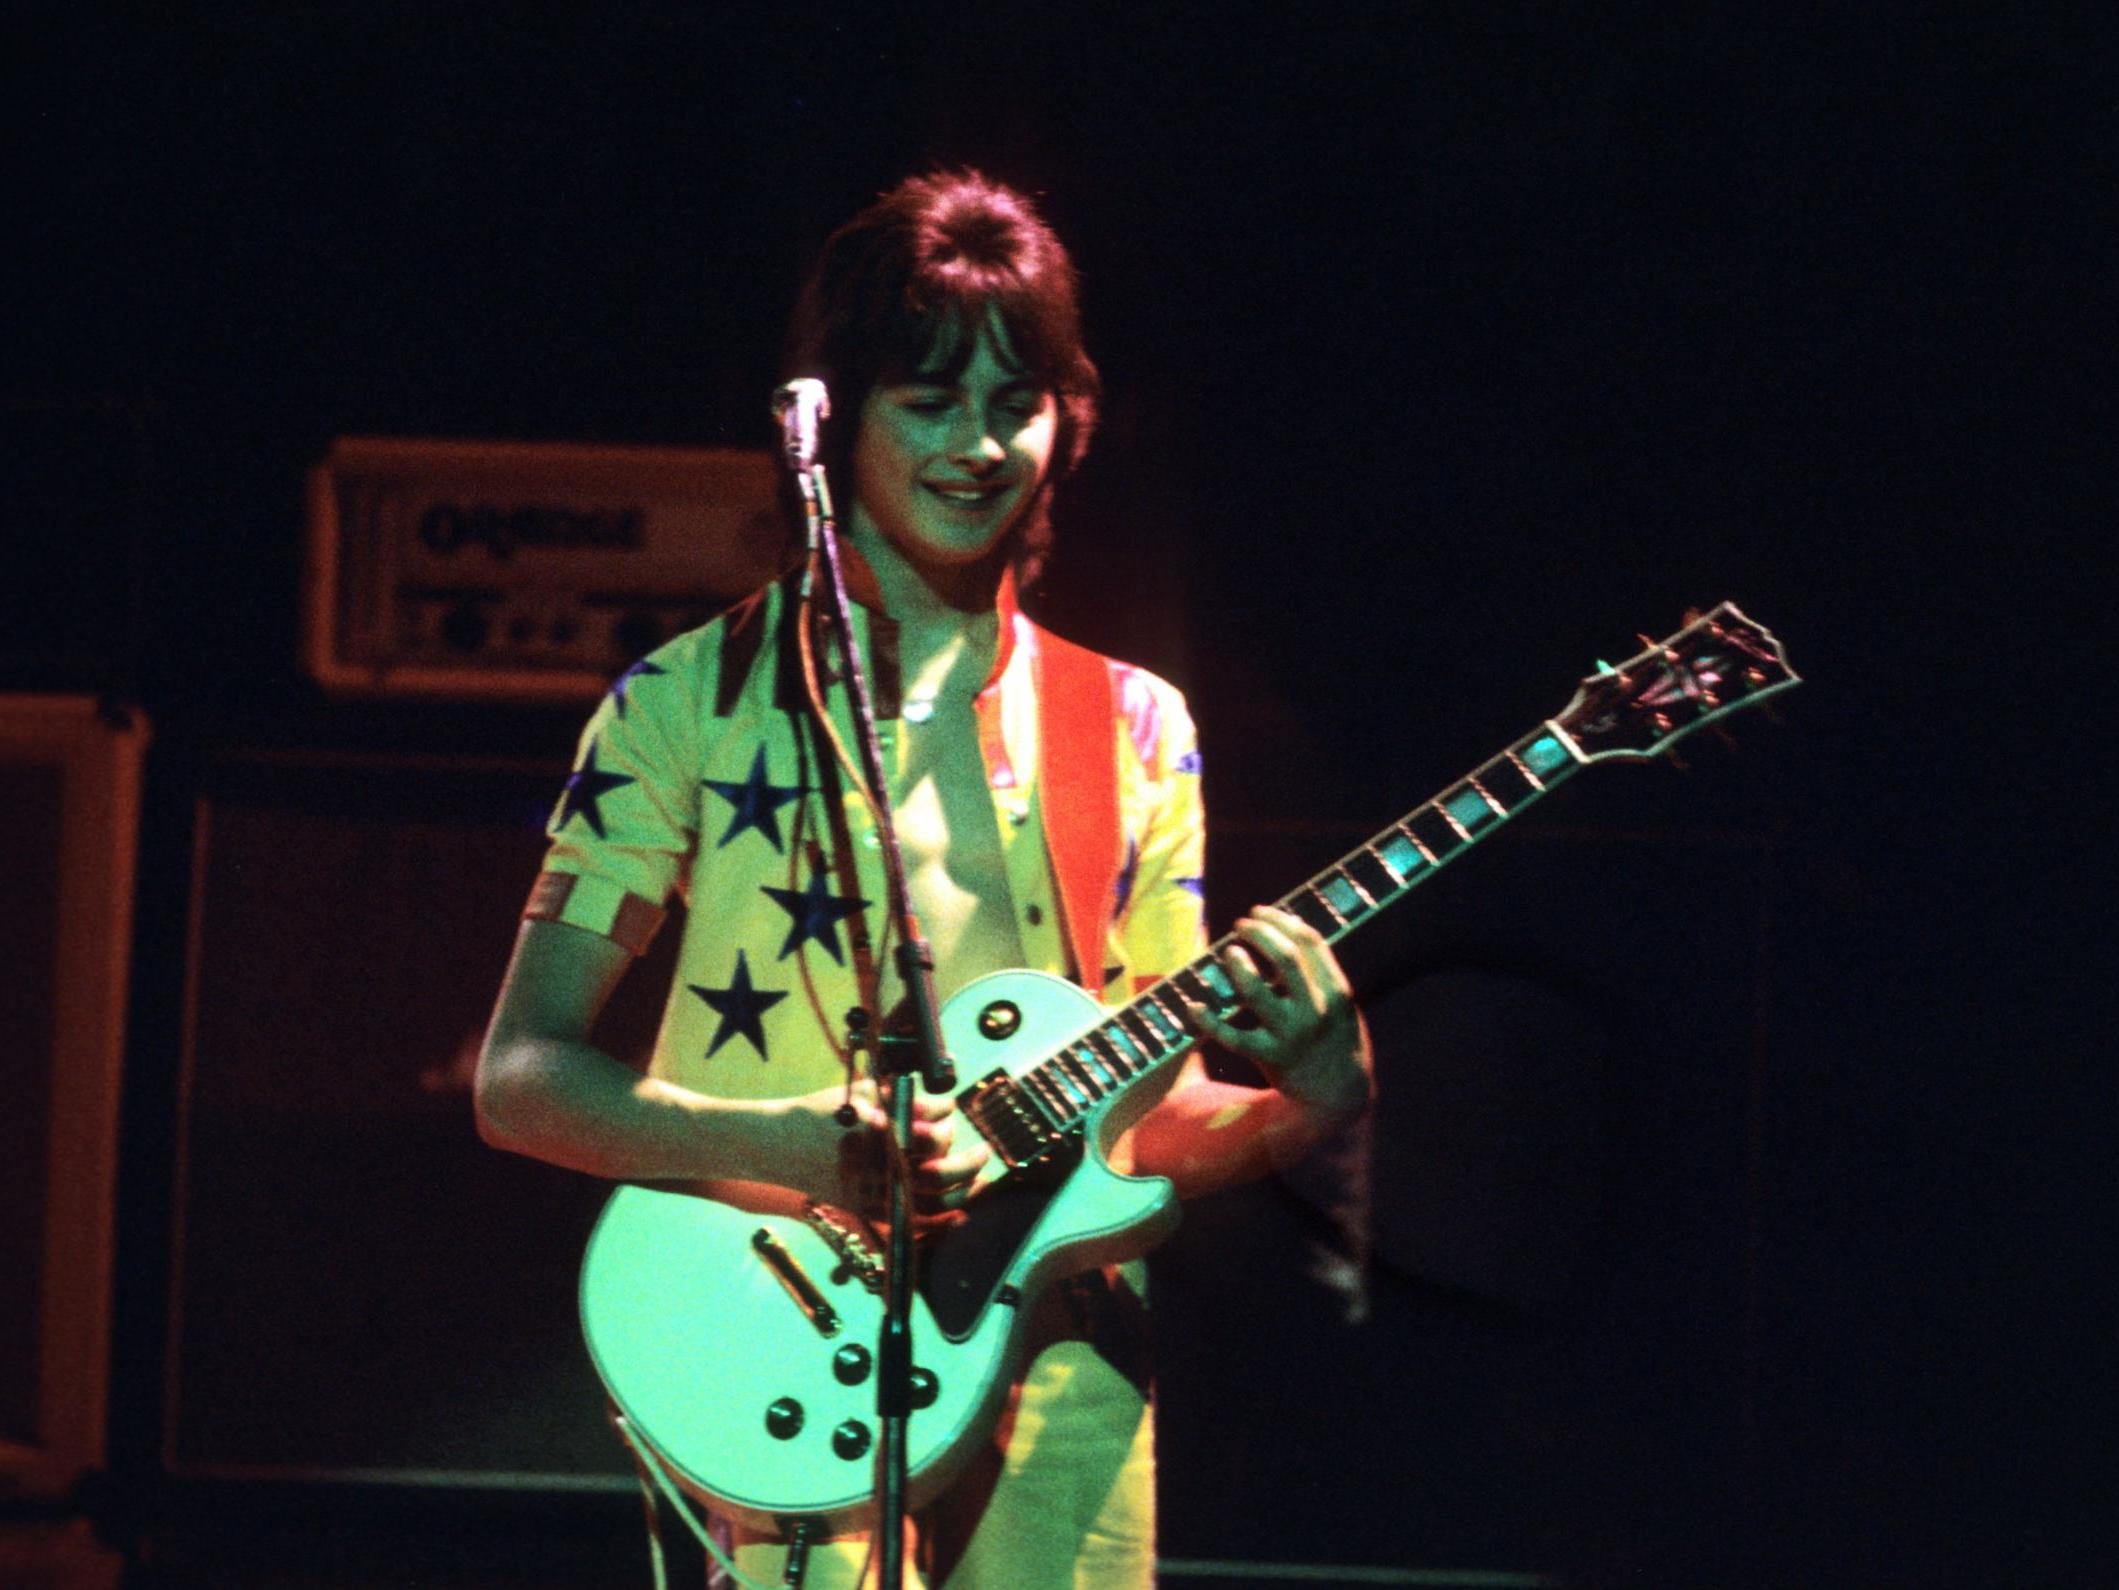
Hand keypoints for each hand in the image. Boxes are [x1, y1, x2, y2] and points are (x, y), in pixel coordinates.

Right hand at [774, 1077, 987, 1216]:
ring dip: (962, 1190)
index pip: (936, 1130)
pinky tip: (954, 1203)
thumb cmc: (822, 1113)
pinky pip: (914, 1219)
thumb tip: (943, 1107)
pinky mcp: (868, 1208)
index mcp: (886, 1135)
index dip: (947, 1118)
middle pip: (944, 1173)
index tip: (951, 1109)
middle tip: (984, 1153)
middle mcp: (884, 1167)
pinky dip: (939, 1214)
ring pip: (935, 1202)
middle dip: (971, 1162)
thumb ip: (905, 1101)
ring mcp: (876, 1192)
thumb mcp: (865, 1095)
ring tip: (977, 1179)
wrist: (779, 1145)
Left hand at [1191, 905, 1371, 1119]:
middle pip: (1285, 959)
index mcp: (1336, 992)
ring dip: (1237, 967)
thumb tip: (1285, 929)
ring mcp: (1290, 1035)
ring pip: (1256, 992)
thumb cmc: (1335, 1039)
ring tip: (1228, 953)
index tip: (1261, 911)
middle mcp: (1314, 1011)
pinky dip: (1209, 1020)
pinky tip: (1194, 1006)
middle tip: (1241, 925)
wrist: (1338, 1094)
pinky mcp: (1269, 1057)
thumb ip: (1320, 973)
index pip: (1310, 943)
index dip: (1282, 920)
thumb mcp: (1341, 1005)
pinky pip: (1232, 1036)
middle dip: (1260, 934)